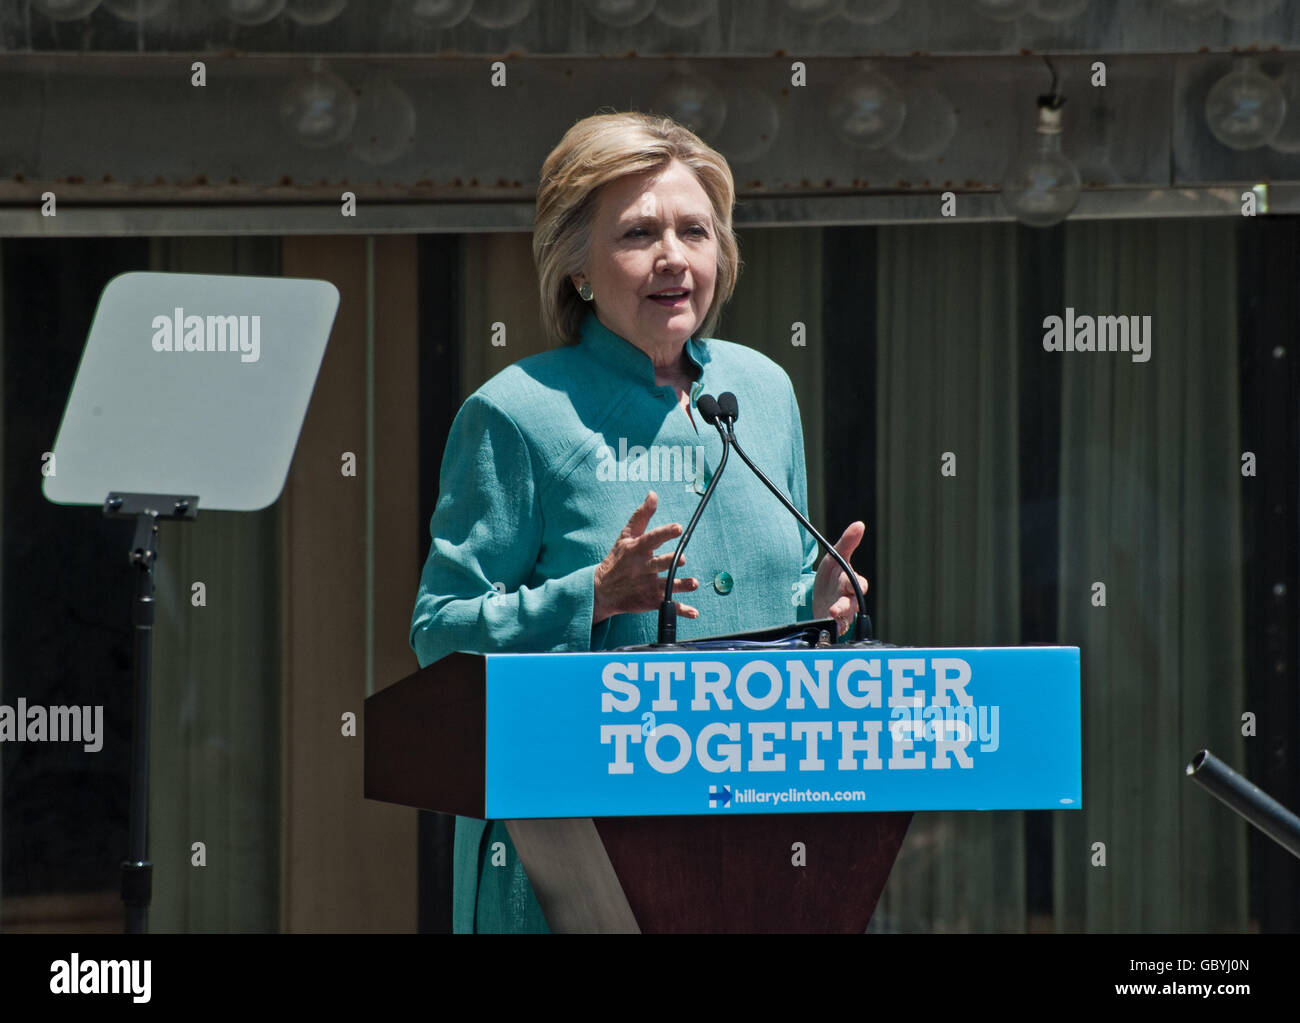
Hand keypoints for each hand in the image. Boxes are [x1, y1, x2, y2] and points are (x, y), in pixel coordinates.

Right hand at [593, 491, 699, 625]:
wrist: (601, 590)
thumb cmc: (618, 559)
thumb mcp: (626, 535)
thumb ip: (641, 515)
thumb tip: (653, 494)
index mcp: (637, 550)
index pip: (652, 539)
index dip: (665, 533)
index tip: (678, 528)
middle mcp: (643, 568)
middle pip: (660, 563)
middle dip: (671, 562)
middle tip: (682, 559)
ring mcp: (648, 586)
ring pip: (667, 586)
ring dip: (681, 585)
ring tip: (693, 583)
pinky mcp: (651, 601)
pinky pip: (668, 606)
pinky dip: (681, 610)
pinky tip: (694, 612)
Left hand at [812, 520, 868, 635]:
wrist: (817, 597)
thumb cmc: (831, 577)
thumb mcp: (835, 558)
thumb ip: (847, 542)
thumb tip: (859, 524)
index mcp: (851, 582)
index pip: (859, 584)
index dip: (857, 585)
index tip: (851, 585)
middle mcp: (850, 599)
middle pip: (852, 603)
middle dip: (844, 606)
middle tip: (835, 609)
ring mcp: (842, 614)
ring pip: (845, 618)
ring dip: (837, 619)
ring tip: (829, 618)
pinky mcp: (833, 625)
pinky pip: (836, 628)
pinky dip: (832, 628)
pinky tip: (825, 626)